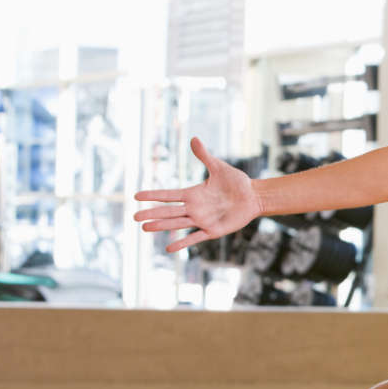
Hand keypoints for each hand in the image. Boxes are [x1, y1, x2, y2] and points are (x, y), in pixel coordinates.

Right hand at [133, 137, 260, 252]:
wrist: (253, 197)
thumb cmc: (237, 182)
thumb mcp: (219, 168)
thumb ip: (204, 156)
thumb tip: (193, 139)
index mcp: (193, 194)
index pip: (168, 195)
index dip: (153, 195)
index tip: (136, 196)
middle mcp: (194, 208)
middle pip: (168, 211)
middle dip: (151, 213)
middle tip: (134, 217)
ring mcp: (202, 220)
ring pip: (177, 224)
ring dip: (162, 226)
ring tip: (145, 228)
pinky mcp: (213, 230)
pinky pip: (195, 238)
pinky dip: (183, 243)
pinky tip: (169, 249)